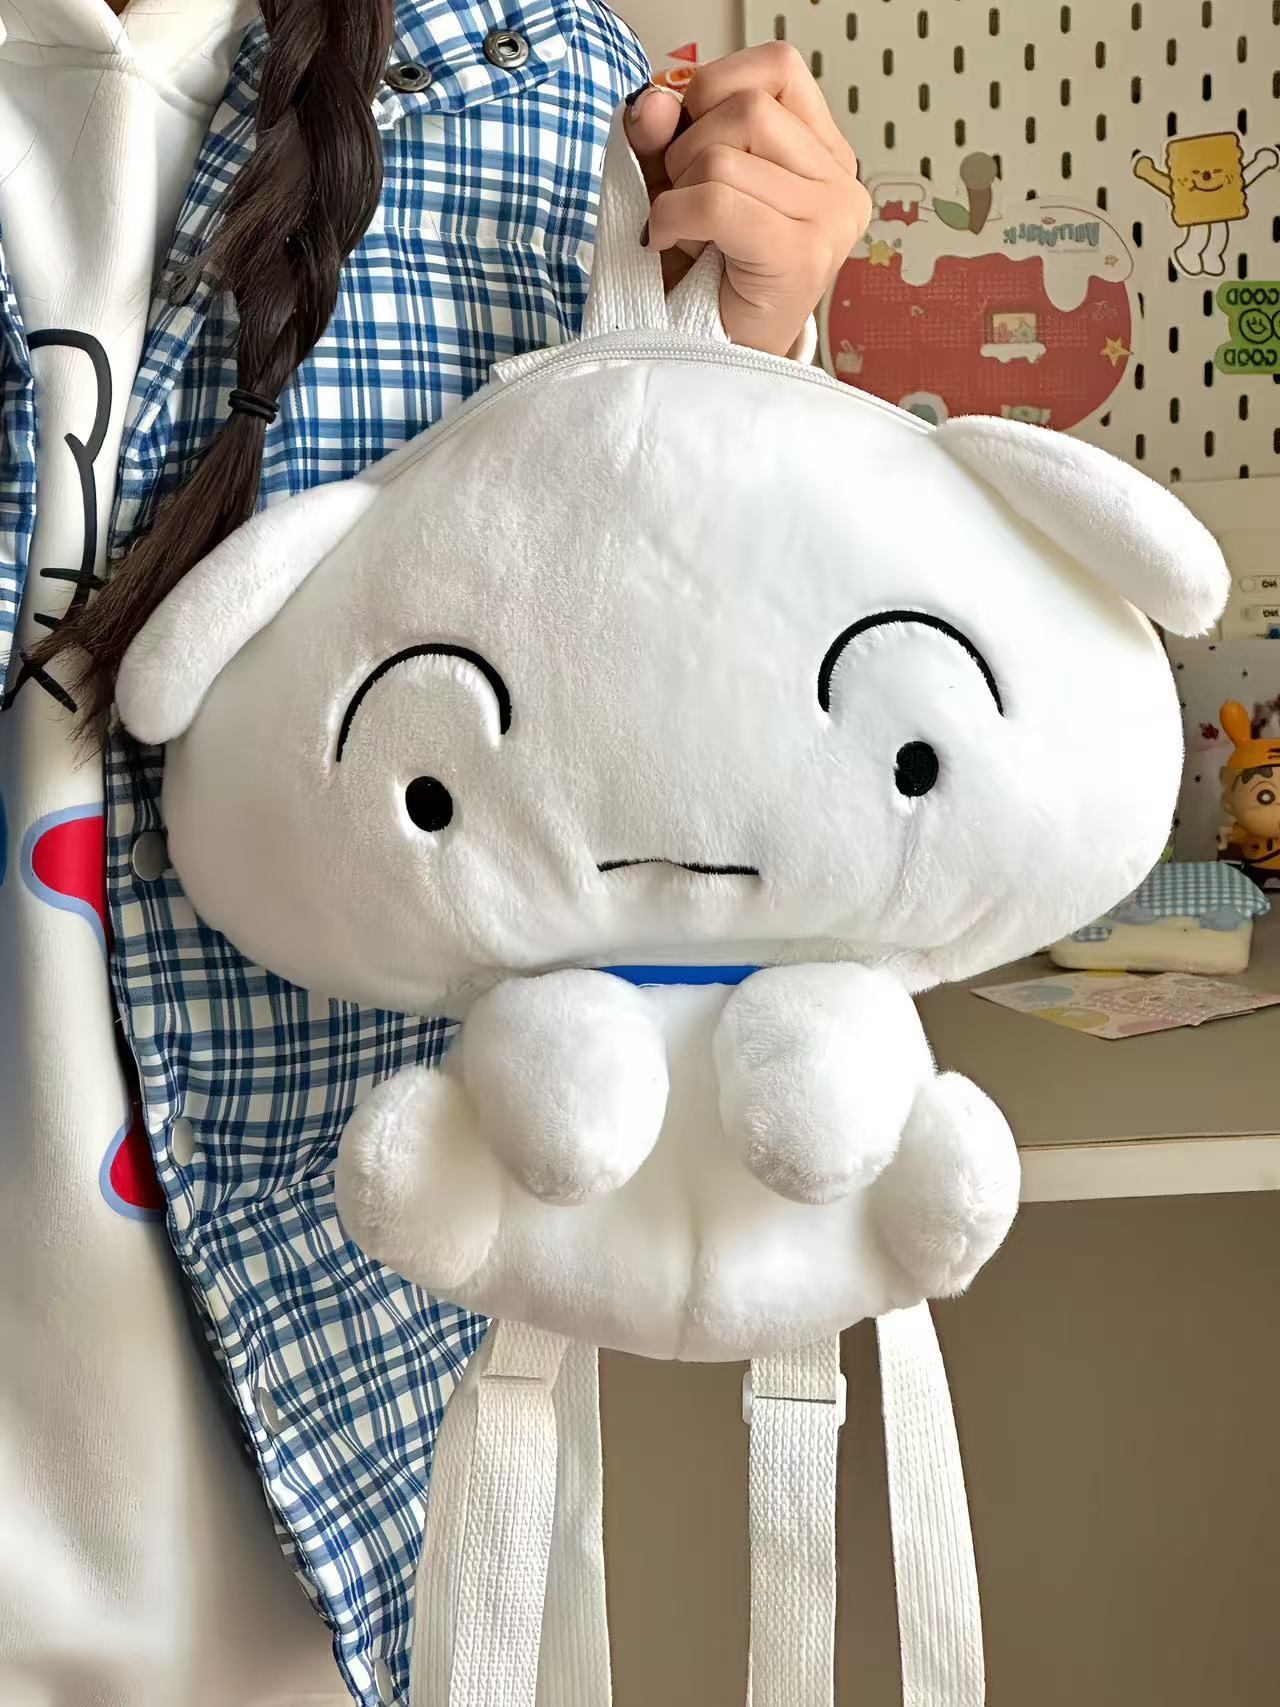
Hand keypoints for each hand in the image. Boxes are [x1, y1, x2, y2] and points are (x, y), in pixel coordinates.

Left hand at [625, 43, 871, 356]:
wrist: (719, 361)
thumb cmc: (704, 276)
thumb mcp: (675, 183)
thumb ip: (660, 134)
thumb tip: (651, 100)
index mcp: (824, 151)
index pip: (776, 68)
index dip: (714, 87)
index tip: (688, 140)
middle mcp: (840, 180)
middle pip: (747, 105)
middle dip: (689, 146)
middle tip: (683, 201)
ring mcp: (830, 217)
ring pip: (728, 152)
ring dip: (680, 188)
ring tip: (686, 231)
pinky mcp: (804, 254)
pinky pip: (718, 200)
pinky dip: (674, 217)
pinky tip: (674, 244)